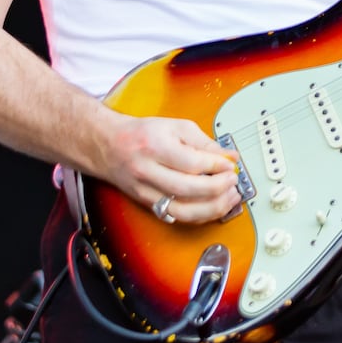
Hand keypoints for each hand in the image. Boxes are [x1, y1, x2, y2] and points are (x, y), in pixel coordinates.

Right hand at [101, 113, 242, 223]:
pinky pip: (176, 216)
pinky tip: (213, 207)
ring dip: (212, 208)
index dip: (217, 166)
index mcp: (155, 147)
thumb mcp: (175, 126)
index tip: (231, 164)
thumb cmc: (142, 133)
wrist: (108, 146)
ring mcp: (146, 192)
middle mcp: (147, 172)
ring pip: (182, 210)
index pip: (192, 163)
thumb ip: (203, 141)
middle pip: (188, 189)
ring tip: (230, 197)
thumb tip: (228, 156)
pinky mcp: (147, 205)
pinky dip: (198, 216)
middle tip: (233, 181)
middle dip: (217, 188)